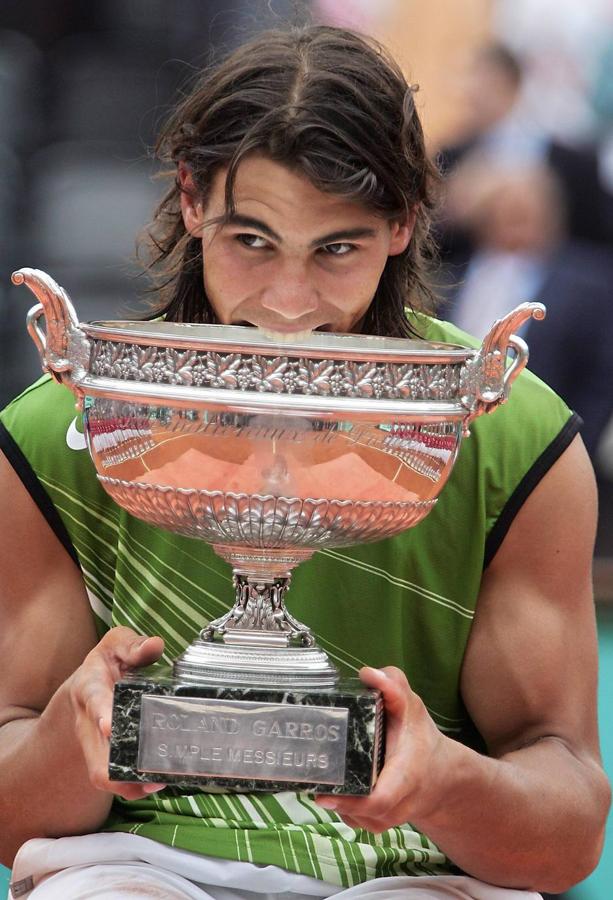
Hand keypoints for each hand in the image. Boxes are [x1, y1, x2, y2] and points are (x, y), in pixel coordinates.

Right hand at [68, 626, 166, 800]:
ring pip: (102, 774)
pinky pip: (114, 780)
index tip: (109, 726)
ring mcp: (94, 743)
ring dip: (127, 784)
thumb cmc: (109, 661)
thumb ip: (133, 644)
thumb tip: (154, 645)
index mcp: (89, 687)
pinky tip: (158, 783)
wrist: (91, 680)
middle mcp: (87, 721)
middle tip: (145, 773)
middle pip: (94, 753)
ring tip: (157, 782)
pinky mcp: (105, 755)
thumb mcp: (117, 644)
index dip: (101, 713)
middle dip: (116, 767)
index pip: (93, 701)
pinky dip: (133, 787)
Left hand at [316, 666, 447, 831]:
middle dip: (337, 799)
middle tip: (314, 779)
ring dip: (337, 802)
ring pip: (354, 819)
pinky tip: (336, 786)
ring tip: (324, 777)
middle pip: (361, 814)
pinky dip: (341, 806)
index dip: (352, 801)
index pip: (380, 800)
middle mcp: (398, 804)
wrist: (440, 774)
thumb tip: (368, 674)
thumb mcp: (412, 705)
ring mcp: (387, 819)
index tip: (325, 794)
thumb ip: (394, 686)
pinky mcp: (378, 823)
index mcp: (406, 776)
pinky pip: (354, 820)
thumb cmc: (419, 737)